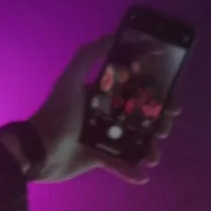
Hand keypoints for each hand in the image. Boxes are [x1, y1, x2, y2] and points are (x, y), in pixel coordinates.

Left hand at [16, 37, 180, 183]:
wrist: (38, 151)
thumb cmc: (57, 114)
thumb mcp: (70, 80)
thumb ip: (88, 57)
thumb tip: (112, 36)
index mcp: (102, 96)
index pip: (135, 90)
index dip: (156, 93)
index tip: (172, 97)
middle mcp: (105, 115)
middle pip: (141, 116)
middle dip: (158, 121)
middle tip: (165, 127)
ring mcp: (103, 138)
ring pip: (136, 141)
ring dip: (150, 148)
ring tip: (153, 155)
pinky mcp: (99, 159)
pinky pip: (121, 165)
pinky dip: (132, 171)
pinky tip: (142, 174)